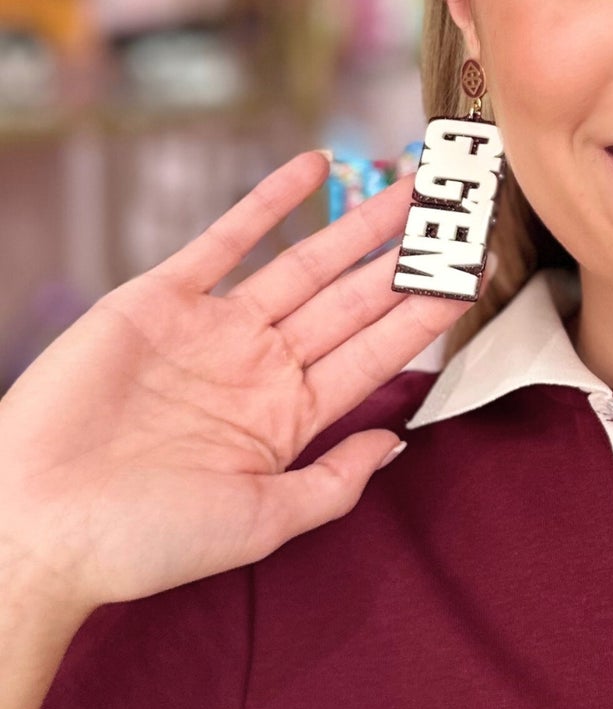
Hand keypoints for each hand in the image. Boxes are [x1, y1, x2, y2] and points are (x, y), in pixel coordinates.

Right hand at [0, 152, 472, 619]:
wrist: (36, 522)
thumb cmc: (143, 539)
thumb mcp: (264, 521)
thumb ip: (336, 481)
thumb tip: (399, 441)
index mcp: (290, 419)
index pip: (376, 352)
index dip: (426, 313)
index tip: (472, 274)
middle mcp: (260, 367)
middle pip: (354, 299)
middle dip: (408, 258)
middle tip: (459, 213)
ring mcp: (214, 330)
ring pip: (306, 262)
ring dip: (359, 222)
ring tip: (413, 184)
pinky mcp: (159, 299)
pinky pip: (225, 239)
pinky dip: (268, 202)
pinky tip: (316, 169)